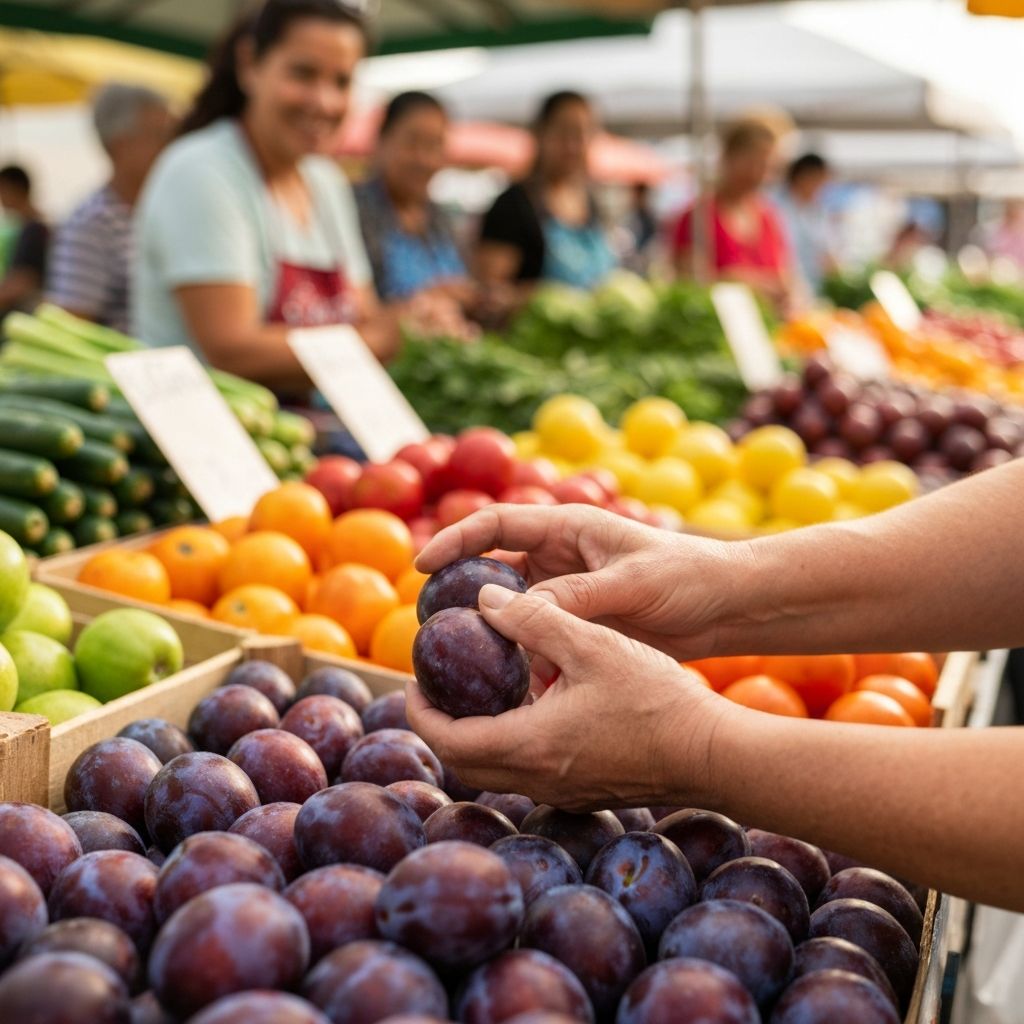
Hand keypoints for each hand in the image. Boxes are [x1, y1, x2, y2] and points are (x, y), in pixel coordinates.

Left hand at [406, 585, 731, 809]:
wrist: (712, 754)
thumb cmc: (655, 699)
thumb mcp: (592, 644)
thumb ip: (534, 618)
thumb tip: (485, 600)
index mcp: (528, 745)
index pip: (447, 740)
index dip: (419, 711)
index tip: (413, 683)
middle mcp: (537, 778)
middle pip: (464, 762)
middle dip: (442, 726)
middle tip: (439, 689)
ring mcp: (562, 791)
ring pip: (497, 770)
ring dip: (477, 736)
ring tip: (483, 693)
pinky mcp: (586, 792)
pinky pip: (529, 772)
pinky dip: (512, 744)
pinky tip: (534, 709)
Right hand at [416, 504, 746, 660]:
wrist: (726, 606)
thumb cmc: (687, 577)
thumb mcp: (632, 582)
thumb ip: (576, 594)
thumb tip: (514, 611)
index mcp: (569, 528)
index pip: (497, 524)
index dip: (456, 540)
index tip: (423, 565)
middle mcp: (560, 556)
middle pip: (494, 569)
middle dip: (461, 591)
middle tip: (430, 622)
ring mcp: (568, 590)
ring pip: (513, 608)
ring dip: (491, 629)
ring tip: (461, 658)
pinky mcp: (580, 622)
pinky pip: (537, 636)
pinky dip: (521, 653)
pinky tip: (509, 679)